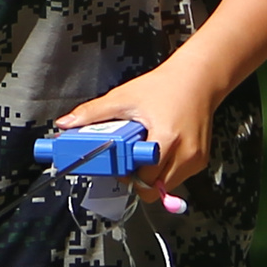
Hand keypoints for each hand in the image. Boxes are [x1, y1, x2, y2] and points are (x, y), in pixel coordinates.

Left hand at [56, 63, 225, 202]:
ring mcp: (195, 159)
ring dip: (151, 176)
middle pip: (153, 187)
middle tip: (129, 158)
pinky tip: (159, 150)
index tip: (119, 164)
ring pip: (165, 186)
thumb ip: (93, 113)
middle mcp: (185, 153)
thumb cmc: (163, 87)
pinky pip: (176, 178)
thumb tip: (66, 124)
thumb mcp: (124, 97)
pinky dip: (164, 171)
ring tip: (145, 152)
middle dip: (137, 177)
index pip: (144, 178)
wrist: (198, 79)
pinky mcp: (200, 161)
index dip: (127, 174)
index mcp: (167, 138)